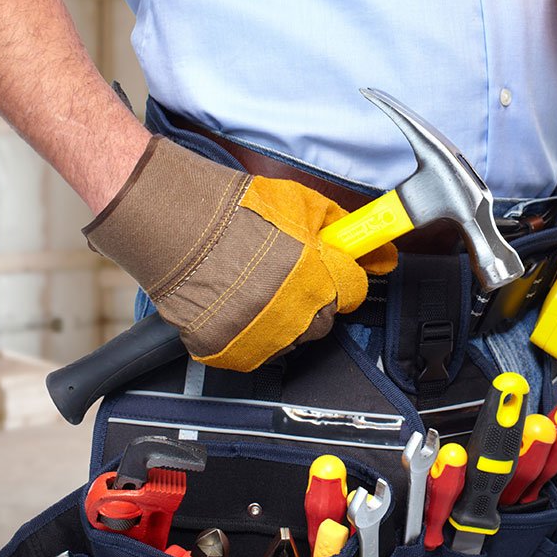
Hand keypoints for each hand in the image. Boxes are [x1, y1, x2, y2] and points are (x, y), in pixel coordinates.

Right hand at [84, 137, 396, 370]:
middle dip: (313, 299)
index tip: (328, 271)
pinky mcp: (228, 351)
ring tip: (255, 288)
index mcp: (319, 281)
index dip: (338, 277)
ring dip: (281, 319)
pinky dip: (247, 334)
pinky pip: (251, 351)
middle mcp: (295, 316)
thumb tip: (379, 250)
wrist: (177, 225)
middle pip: (322, 321)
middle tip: (286, 276)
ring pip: (288, 339)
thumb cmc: (236, 212)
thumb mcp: (303, 205)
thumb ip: (342, 230)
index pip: (351, 292)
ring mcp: (261, 338)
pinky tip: (235, 306)